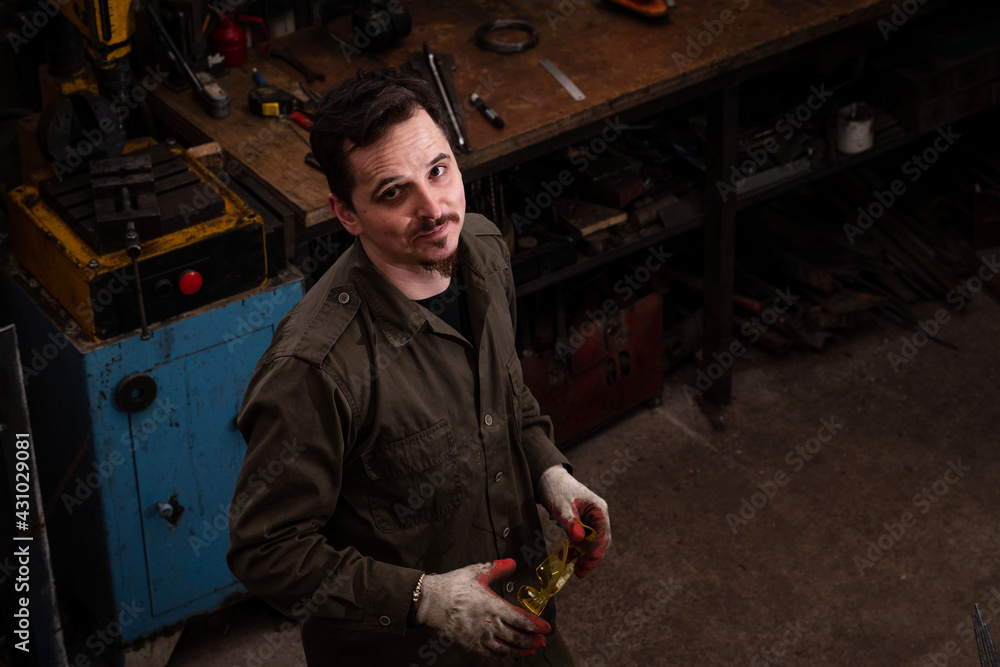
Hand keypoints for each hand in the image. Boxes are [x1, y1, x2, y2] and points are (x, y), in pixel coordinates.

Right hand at [416, 559, 550, 657]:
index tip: (546, 628)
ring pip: (505, 648)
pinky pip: (490, 654)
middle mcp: (489, 624)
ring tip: (530, 652)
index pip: (520, 619)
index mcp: (493, 606)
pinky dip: (502, 655)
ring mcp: (479, 637)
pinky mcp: (470, 644)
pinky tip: (507, 654)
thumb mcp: (477, 572)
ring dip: (520, 651)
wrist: (432, 601)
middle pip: (516, 637)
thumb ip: (497, 568)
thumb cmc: (454, 586)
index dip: (535, 625)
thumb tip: (513, 562)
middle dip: (532, 641)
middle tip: (543, 642)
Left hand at [537, 465, 610, 576]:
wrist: (549, 481)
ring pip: (592, 544)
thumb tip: (579, 541)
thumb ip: (571, 522)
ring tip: (575, 570)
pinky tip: (567, 558)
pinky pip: (583, 542)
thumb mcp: (562, 506)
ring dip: (584, 557)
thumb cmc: (557, 490)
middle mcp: (599, 517)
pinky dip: (577, 551)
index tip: (587, 562)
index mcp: (599, 509)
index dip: (597, 550)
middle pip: (600, 542)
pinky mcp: (583, 526)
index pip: (603, 534)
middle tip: (580, 572)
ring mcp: (592, 522)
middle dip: (591, 558)